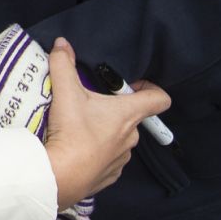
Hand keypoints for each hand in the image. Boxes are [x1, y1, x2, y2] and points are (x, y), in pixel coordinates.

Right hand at [38, 39, 169, 209]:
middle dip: (114, 110)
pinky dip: (97, 154)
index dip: (151, 89)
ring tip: (79, 130)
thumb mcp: (65, 93)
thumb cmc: (72, 132)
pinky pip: (108, 160)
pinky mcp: (110, 176)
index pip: (159, 99)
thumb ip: (64, 64)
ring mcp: (122, 159)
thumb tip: (62, 43)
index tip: (134, 86)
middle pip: (131, 118)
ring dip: (105, 133)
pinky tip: (77, 151)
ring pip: (119, 139)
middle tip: (89, 105)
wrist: (61, 176)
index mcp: (128, 114)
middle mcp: (131, 137)